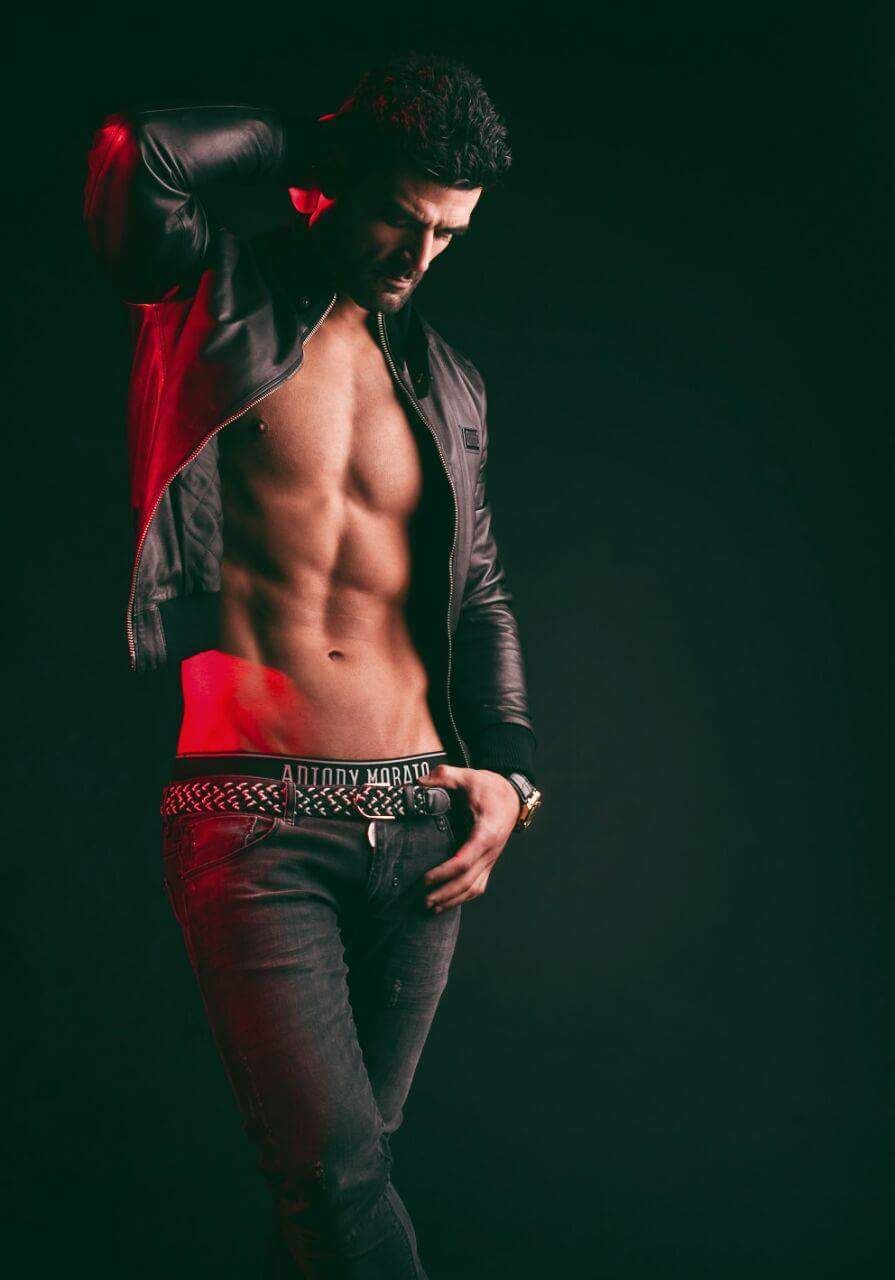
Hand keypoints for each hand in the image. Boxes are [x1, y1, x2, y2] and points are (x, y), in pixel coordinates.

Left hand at [418, 765, 521, 911]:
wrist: (511, 795)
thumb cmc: (488, 787)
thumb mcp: (467, 776)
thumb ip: (444, 776)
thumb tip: (419, 781)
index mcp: (485, 833)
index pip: (463, 861)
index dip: (443, 873)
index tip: (424, 880)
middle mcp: (491, 851)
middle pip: (468, 881)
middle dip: (444, 894)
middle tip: (421, 901)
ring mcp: (492, 859)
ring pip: (474, 888)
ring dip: (452, 900)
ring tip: (430, 908)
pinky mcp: (489, 862)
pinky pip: (478, 886)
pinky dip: (462, 897)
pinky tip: (446, 903)